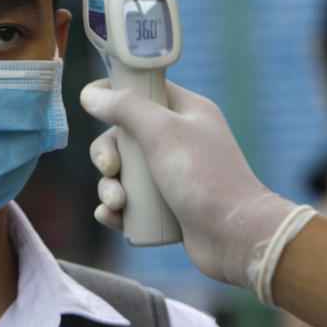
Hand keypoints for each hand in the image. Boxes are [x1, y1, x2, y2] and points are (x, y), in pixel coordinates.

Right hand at [81, 78, 304, 295]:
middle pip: (125, 135)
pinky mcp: (167, 207)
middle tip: (110, 169)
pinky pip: (130, 202)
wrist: (236, 237)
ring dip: (109, 186)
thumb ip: (126, 108)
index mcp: (186, 112)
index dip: (115, 91)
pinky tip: (112, 216)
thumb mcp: (163, 132)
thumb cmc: (204, 177)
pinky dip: (116, 209)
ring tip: (116, 203)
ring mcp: (172, 174)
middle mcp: (178, 140)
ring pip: (124, 172)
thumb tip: (90, 94)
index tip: (90, 100)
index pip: (143, 89)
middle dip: (108, 155)